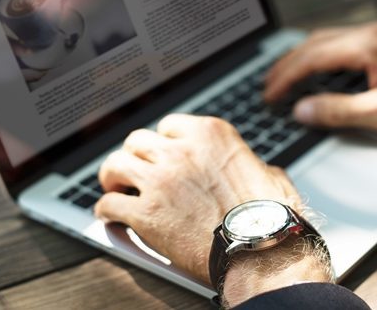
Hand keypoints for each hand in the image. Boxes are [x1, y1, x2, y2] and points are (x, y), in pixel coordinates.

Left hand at [94, 114, 300, 282]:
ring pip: (115, 165)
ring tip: (115, 186)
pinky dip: (106, 210)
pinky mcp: (145, 214)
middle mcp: (180, 151)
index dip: (163, 142)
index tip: (161, 153)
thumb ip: (249, 165)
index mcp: (210, 135)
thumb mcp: (268, 174)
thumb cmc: (270, 217)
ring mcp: (160, 181)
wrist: (260, 250)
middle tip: (135, 169)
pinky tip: (109, 215)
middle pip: (137, 141)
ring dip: (113, 177)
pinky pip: (109, 204)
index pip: (170, 125)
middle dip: (135, 156)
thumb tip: (255, 171)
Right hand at [265, 21, 376, 131]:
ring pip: (326, 38)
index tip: (269, 94)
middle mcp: (369, 31)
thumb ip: (340, 111)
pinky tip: (318, 69)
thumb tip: (303, 109)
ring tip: (285, 78)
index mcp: (367, 46)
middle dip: (286, 64)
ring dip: (302, 57)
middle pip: (313, 42)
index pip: (311, 57)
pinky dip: (320, 54)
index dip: (284, 76)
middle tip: (268, 87)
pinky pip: (341, 40)